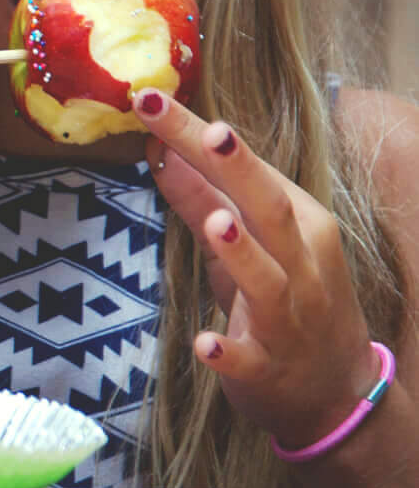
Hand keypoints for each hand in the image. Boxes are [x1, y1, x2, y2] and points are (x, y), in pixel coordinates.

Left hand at [135, 90, 379, 453]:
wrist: (335, 390)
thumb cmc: (284, 298)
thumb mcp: (242, 242)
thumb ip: (201, 197)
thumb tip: (157, 147)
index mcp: (297, 225)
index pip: (248, 170)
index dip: (201, 134)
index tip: (152, 96)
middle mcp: (299, 266)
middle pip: (269, 209)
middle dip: (236, 169)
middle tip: (207, 131)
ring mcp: (288, 319)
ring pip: (268, 281)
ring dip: (243, 252)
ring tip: (216, 223)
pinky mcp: (269, 368)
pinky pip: (248, 360)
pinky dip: (229, 351)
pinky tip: (205, 345)